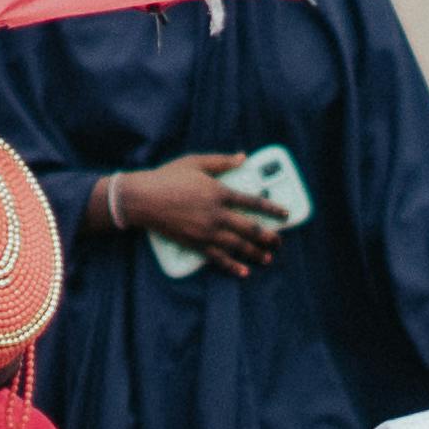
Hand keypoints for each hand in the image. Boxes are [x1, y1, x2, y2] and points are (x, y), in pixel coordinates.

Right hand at [112, 150, 288, 272]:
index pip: (254, 202)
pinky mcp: (195, 243)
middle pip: (250, 229)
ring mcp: (206, 231)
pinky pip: (218, 257)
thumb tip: (243, 157)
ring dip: (256, 253)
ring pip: (238, 246)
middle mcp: (217, 214)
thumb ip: (222, 161)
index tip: (285, 214)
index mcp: (219, 192)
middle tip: (279, 242)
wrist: (142, 199)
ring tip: (268, 258)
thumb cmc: (167, 177)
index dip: (273, 209)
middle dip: (268, 237)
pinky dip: (233, 266)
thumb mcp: (196, 162)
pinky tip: (244, 272)